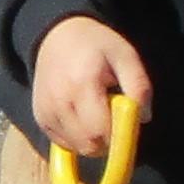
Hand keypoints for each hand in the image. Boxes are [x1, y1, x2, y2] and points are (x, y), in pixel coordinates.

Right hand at [33, 15, 151, 160]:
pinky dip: (78, 138)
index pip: (101, 130)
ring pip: (76, 147)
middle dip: (108, 141)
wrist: (56, 36)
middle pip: (88, 144)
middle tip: (114, 118)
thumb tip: (143, 118)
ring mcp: (45, 111)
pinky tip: (83, 117)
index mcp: (82, 84)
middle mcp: (59, 101)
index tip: (128, 123)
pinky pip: (64, 142)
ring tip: (97, 112)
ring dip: (93, 139)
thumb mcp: (126, 56)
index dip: (120, 135)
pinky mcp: (40, 118)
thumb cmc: (96, 45)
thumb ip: (139, 86)